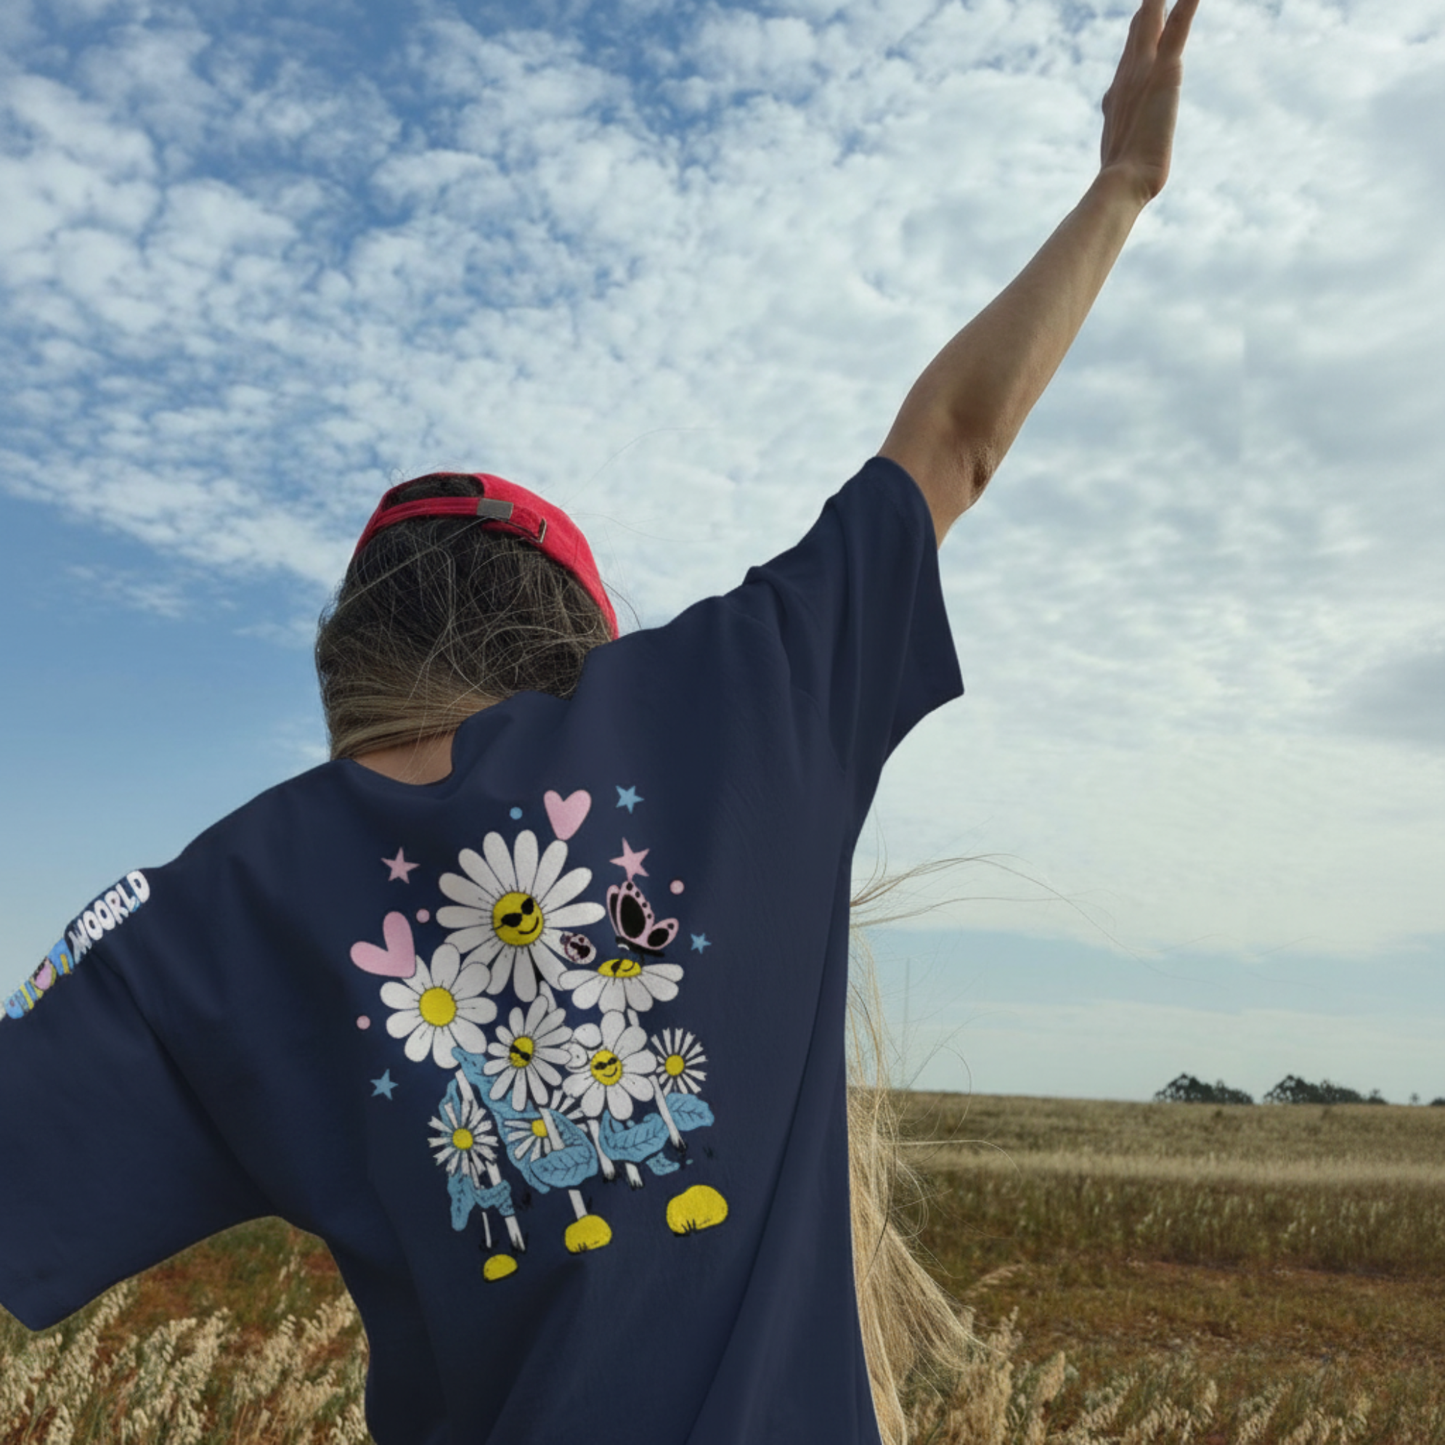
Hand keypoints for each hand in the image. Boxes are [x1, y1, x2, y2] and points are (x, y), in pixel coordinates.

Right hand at [1099, 0, 1200, 203]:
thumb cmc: (1121, 183)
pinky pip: (1179, 27)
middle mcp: (1127, 76)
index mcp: (1118, 94)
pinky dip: (1187, 4)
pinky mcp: (1165, 72)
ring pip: (1154, 18)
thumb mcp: (1121, 161)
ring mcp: (1144, 71)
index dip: (1138, 28)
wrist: (1121, 183)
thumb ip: (1121, 159)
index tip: (1144, 10)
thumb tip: (1110, 180)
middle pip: (1139, 27)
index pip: (1130, 52)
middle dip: (1148, 4)